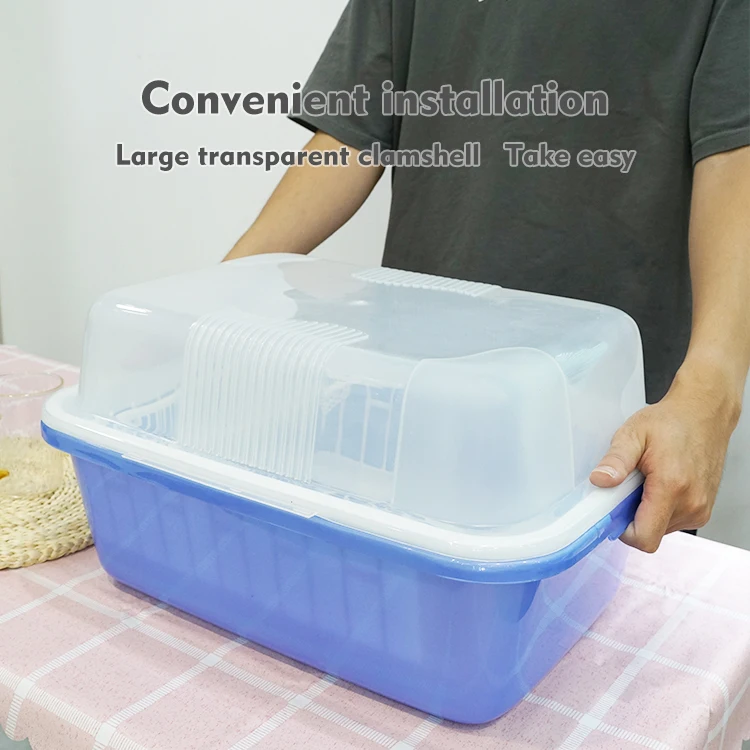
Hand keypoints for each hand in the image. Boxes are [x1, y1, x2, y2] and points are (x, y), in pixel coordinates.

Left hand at [589, 366, 741, 552]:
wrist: (704, 414)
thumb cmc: (672, 422)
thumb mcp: (634, 434)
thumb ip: (616, 460)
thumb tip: (600, 480)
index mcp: (672, 487)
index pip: (645, 537)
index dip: (622, 530)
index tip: (612, 510)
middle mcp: (691, 504)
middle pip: (650, 533)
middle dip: (632, 515)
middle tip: (629, 485)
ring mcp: (701, 509)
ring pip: (660, 529)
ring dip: (647, 511)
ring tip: (647, 480)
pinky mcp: (704, 509)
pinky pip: (672, 521)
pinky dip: (660, 508)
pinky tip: (660, 483)